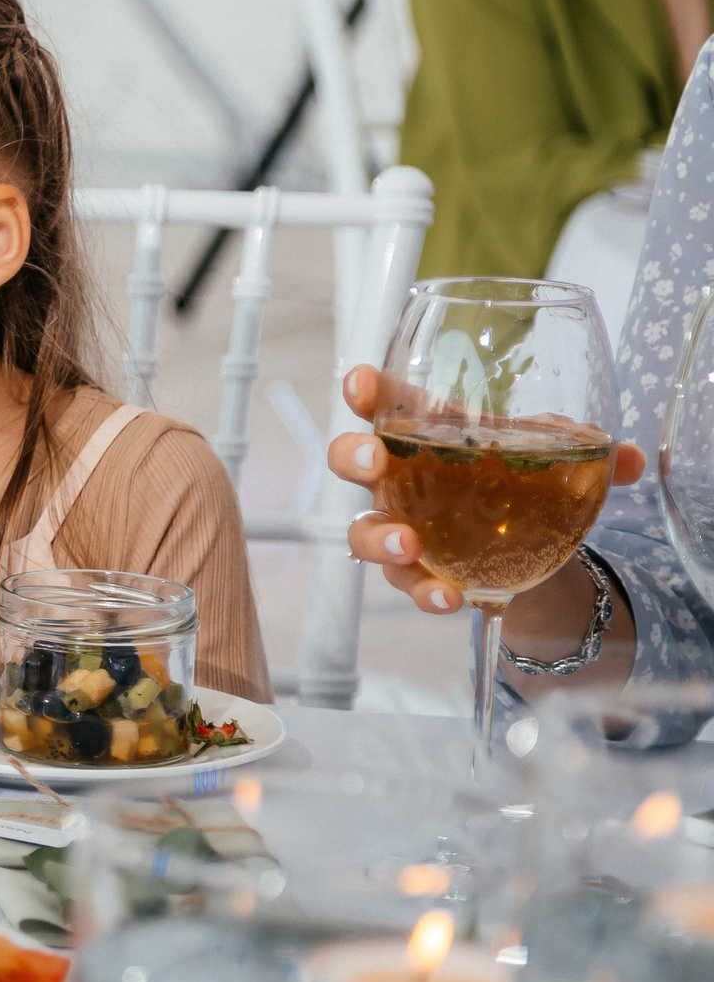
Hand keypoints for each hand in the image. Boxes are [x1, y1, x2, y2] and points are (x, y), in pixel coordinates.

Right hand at [328, 365, 644, 615]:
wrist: (530, 542)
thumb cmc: (522, 480)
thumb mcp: (557, 457)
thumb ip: (590, 454)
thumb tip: (627, 458)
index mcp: (430, 432)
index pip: (388, 401)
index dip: (367, 391)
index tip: (363, 385)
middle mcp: (402, 477)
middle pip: (352, 460)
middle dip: (353, 456)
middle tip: (373, 460)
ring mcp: (402, 525)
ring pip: (363, 530)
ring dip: (378, 537)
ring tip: (407, 545)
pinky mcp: (418, 571)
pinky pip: (408, 582)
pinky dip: (426, 590)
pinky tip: (449, 596)